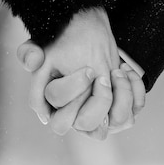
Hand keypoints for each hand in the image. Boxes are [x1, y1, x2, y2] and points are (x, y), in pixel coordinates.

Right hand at [17, 13, 145, 138]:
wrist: (91, 39)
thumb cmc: (63, 46)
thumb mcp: (42, 46)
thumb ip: (29, 52)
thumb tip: (32, 63)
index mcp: (55, 109)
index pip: (60, 119)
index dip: (75, 93)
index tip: (87, 69)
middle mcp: (76, 119)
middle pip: (87, 125)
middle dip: (99, 100)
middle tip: (103, 76)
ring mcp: (99, 119)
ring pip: (115, 122)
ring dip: (122, 95)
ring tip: (118, 72)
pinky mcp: (119, 115)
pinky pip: (131, 114)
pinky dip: (134, 91)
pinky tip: (126, 71)